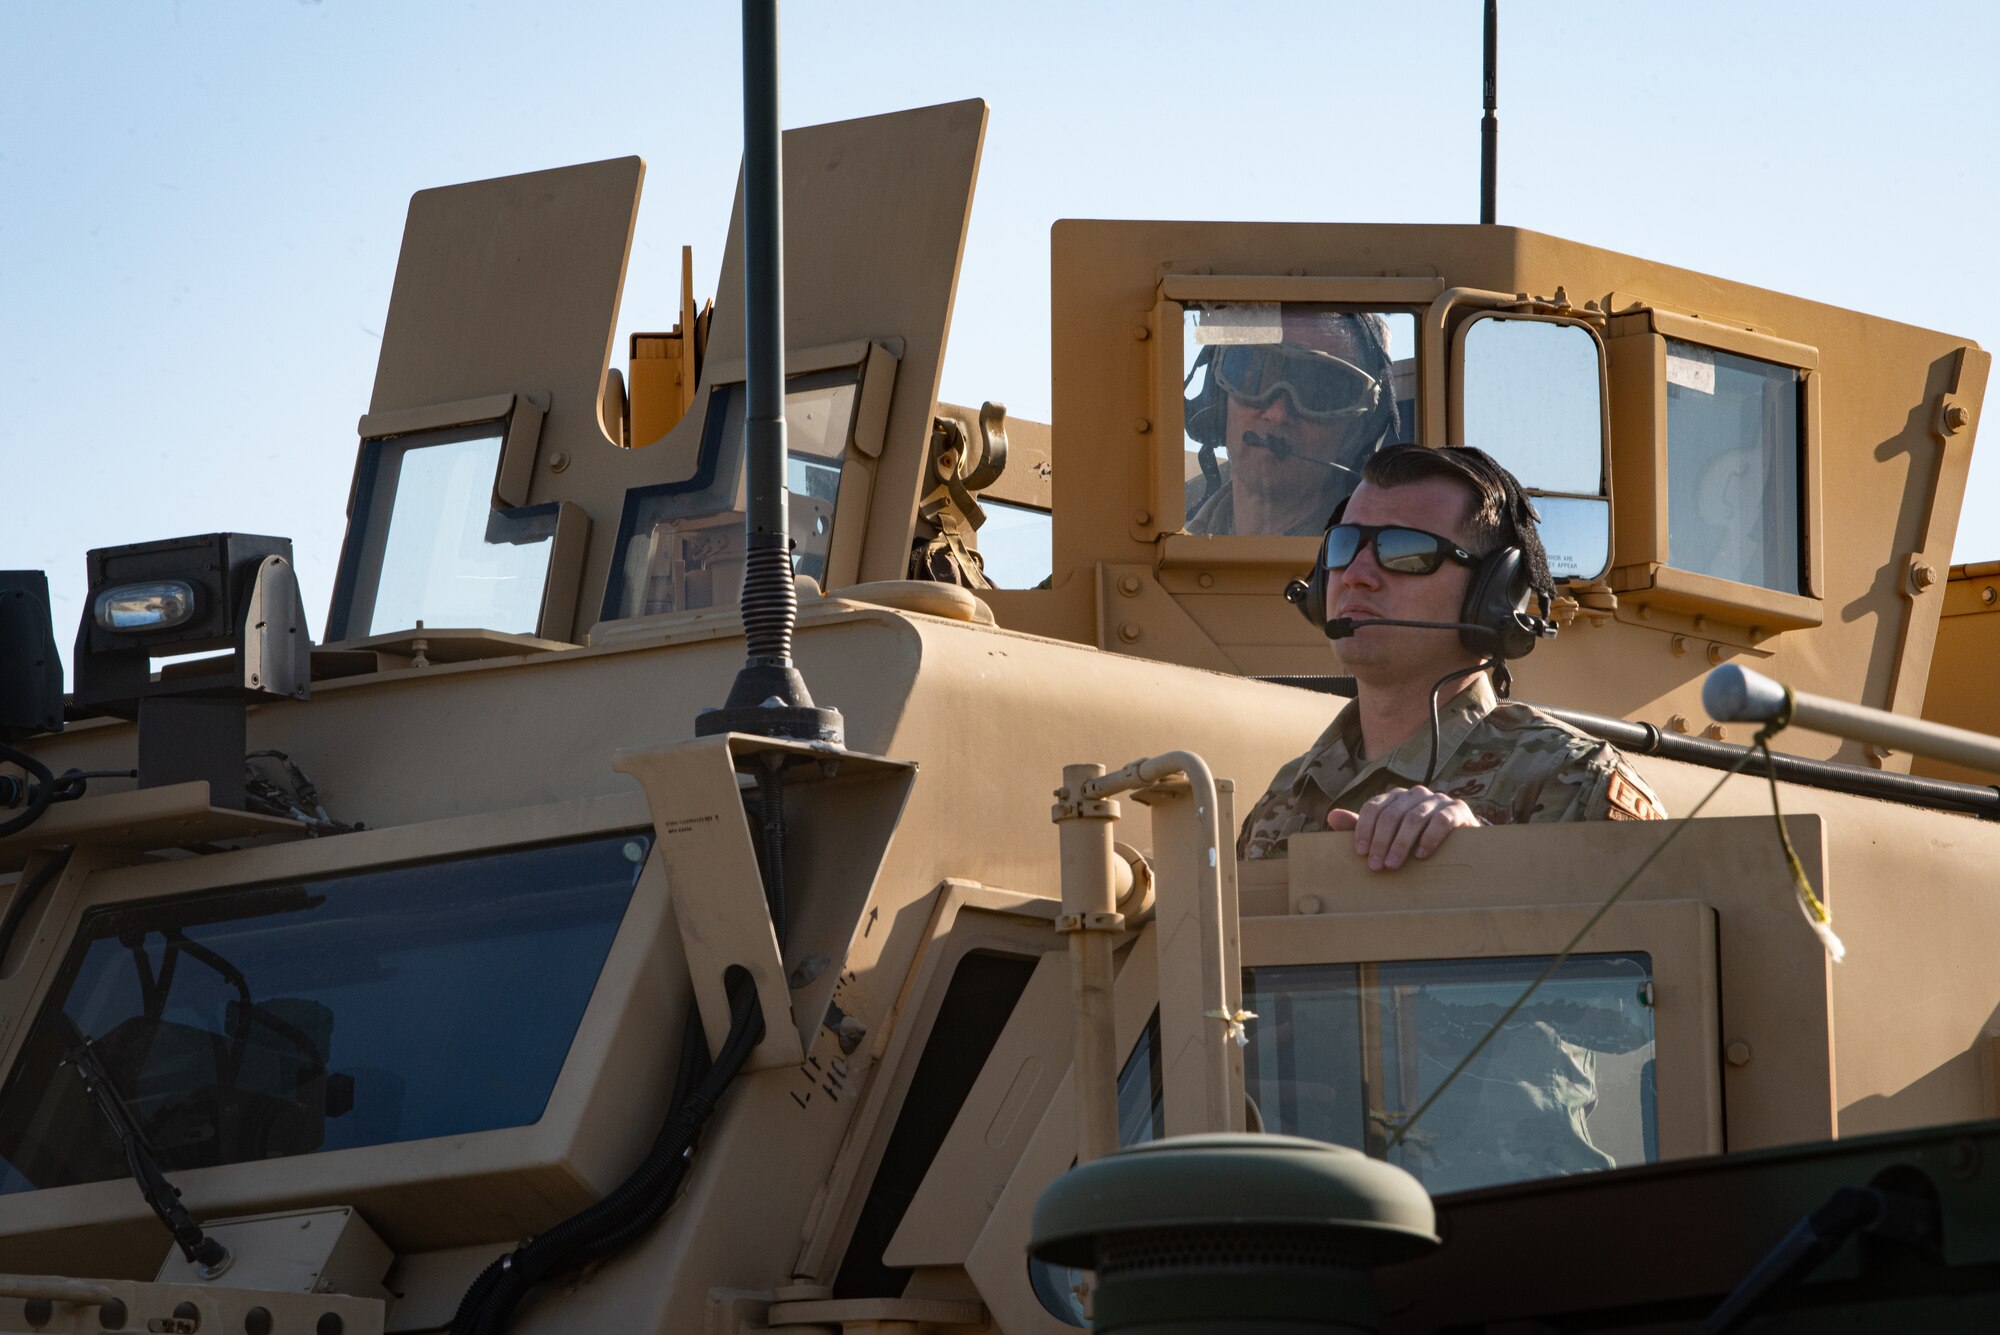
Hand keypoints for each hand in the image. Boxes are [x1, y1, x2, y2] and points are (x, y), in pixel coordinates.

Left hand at [1327, 785, 1480, 870]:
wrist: (1460, 841)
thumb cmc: (1417, 839)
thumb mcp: (1387, 834)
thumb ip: (1361, 827)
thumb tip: (1332, 816)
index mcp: (1395, 797)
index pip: (1373, 807)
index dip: (1364, 829)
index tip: (1360, 853)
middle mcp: (1414, 794)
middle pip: (1391, 814)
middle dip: (1381, 842)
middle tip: (1376, 867)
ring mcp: (1437, 799)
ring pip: (1413, 818)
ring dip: (1401, 844)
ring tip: (1393, 865)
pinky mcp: (1457, 809)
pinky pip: (1441, 820)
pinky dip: (1429, 838)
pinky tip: (1421, 855)